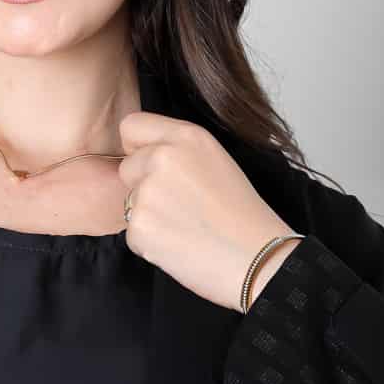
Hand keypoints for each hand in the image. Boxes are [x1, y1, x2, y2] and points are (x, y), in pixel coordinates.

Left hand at [117, 111, 301, 311]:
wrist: (256, 258)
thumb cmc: (242, 215)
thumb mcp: (216, 161)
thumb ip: (178, 150)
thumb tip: (142, 155)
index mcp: (186, 136)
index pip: (131, 126)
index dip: (138, 148)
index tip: (155, 166)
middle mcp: (162, 157)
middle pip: (127, 168)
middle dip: (143, 186)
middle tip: (181, 205)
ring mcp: (147, 192)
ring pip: (130, 202)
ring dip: (149, 217)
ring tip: (186, 227)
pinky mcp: (139, 226)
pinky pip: (133, 233)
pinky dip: (151, 243)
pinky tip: (180, 244)